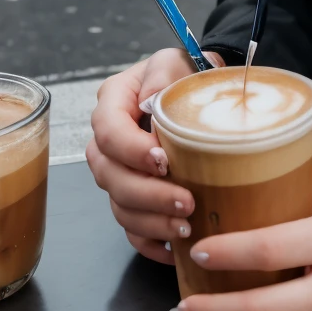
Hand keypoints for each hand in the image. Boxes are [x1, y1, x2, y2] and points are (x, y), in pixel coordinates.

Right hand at [85, 48, 223, 264]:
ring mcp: (119, 172)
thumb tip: (150, 101)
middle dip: (147, 194)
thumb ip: (162, 72)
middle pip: (110, 176)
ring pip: (120, 206)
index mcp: (113, 104)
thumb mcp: (174, 60)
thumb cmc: (187, 73)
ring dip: (151, 221)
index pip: (108, 132)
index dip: (131, 151)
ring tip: (186, 227)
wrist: (203, 91)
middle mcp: (108, 142)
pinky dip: (150, 242)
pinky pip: (131, 228)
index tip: (163, 161)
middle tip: (186, 201)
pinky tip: (175, 250)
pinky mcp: (134, 197)